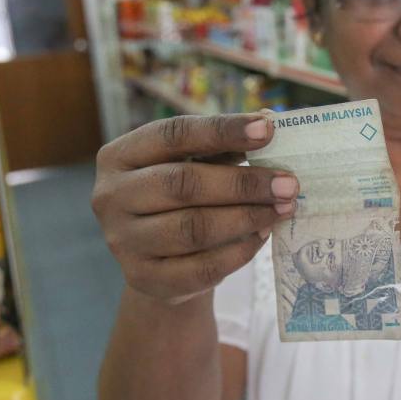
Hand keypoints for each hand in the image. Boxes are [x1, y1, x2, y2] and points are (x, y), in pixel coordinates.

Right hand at [91, 114, 297, 303]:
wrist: (160, 261)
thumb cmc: (183, 198)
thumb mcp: (196, 164)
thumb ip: (225, 145)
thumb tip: (268, 121)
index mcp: (120, 155)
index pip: (174, 134)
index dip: (223, 130)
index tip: (269, 129)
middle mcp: (112, 196)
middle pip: (184, 184)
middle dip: (244, 183)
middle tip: (289, 184)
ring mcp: (122, 241)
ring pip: (193, 228)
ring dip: (246, 218)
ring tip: (282, 210)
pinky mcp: (143, 279)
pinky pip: (201, 267)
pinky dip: (238, 252)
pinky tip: (262, 237)